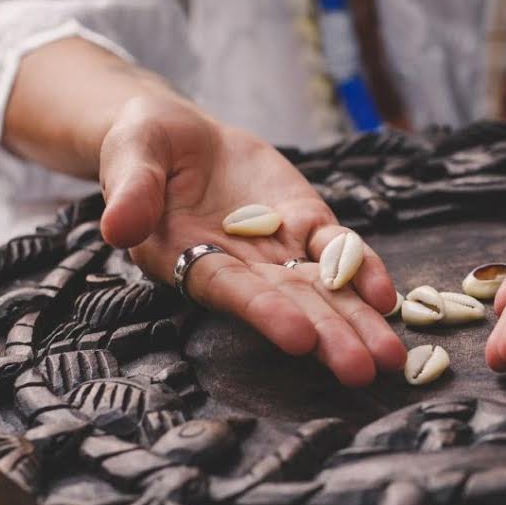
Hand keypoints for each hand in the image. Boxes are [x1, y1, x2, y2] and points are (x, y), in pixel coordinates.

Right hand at [97, 96, 405, 386]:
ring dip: (357, 323)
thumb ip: (131, 190)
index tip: (299, 339)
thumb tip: (115, 226)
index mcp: (185, 258)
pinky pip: (340, 251)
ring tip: (390, 358)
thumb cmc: (142, 148)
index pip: (231, 291)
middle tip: (364, 371)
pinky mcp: (306, 223)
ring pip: (323, 290)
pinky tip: (387, 298)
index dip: (265, 314)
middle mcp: (237, 266)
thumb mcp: (129, 155)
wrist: (178, 133)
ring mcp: (276, 248)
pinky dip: (365, 272)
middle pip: (289, 304)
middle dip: (327, 337)